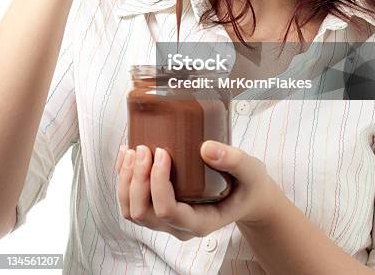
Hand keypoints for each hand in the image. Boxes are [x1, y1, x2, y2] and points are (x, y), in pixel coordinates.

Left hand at [116, 141, 281, 240]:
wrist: (247, 194)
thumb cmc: (248, 185)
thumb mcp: (251, 171)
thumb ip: (234, 160)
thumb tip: (206, 148)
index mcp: (201, 222)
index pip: (168, 211)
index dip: (158, 183)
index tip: (162, 152)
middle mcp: (180, 226)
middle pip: (143, 213)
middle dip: (137, 180)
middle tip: (144, 148)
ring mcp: (167, 220)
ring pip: (132, 210)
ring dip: (126, 181)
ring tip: (132, 150)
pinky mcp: (160, 207)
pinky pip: (132, 201)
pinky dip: (123, 179)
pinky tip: (127, 155)